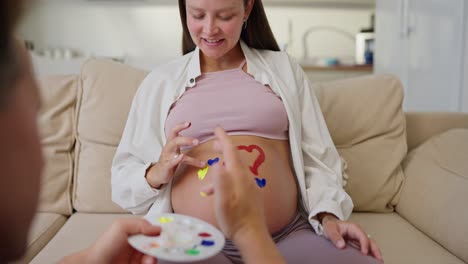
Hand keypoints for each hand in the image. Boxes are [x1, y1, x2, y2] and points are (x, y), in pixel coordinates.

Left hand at [84, 218, 160, 263]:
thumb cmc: (104, 246)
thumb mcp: (120, 227)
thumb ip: (140, 224)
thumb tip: (158, 228)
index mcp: (136, 230)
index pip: (154, 227)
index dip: (163, 229)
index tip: (169, 232)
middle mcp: (139, 242)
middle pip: (158, 242)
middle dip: (161, 244)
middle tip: (161, 247)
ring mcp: (139, 255)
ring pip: (155, 254)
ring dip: (155, 256)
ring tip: (149, 259)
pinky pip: (150, 263)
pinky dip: (151, 263)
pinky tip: (147, 262)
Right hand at [146, 122, 204, 187]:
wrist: (158, 174)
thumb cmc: (169, 161)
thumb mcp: (175, 151)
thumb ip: (183, 144)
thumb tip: (195, 139)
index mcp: (170, 143)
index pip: (174, 131)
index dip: (180, 126)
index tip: (189, 123)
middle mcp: (168, 148)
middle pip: (176, 140)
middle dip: (187, 138)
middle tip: (198, 141)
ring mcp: (166, 157)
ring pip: (174, 148)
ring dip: (186, 144)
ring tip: (197, 143)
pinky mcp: (166, 166)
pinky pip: (171, 161)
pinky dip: (177, 159)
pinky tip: (182, 156)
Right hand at [200, 127, 284, 263]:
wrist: (251, 234)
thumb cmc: (235, 218)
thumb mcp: (222, 199)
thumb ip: (220, 180)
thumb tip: (217, 162)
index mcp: (238, 175)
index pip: (230, 150)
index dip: (223, 138)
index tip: (217, 128)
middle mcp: (245, 177)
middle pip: (234, 157)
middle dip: (224, 148)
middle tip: (215, 142)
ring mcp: (248, 185)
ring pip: (234, 169)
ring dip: (222, 165)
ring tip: (211, 168)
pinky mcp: (249, 193)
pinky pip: (235, 180)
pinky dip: (225, 180)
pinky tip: (214, 192)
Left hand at [320, 214, 383, 262]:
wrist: (329, 226)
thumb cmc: (330, 226)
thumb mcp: (330, 229)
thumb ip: (335, 236)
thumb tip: (341, 245)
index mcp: (353, 228)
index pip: (362, 236)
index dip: (365, 245)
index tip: (364, 253)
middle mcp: (358, 234)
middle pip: (370, 242)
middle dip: (375, 250)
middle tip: (378, 260)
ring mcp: (358, 240)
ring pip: (370, 246)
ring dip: (374, 254)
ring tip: (378, 262)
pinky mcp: (357, 245)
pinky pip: (365, 250)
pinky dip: (369, 255)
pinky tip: (370, 261)